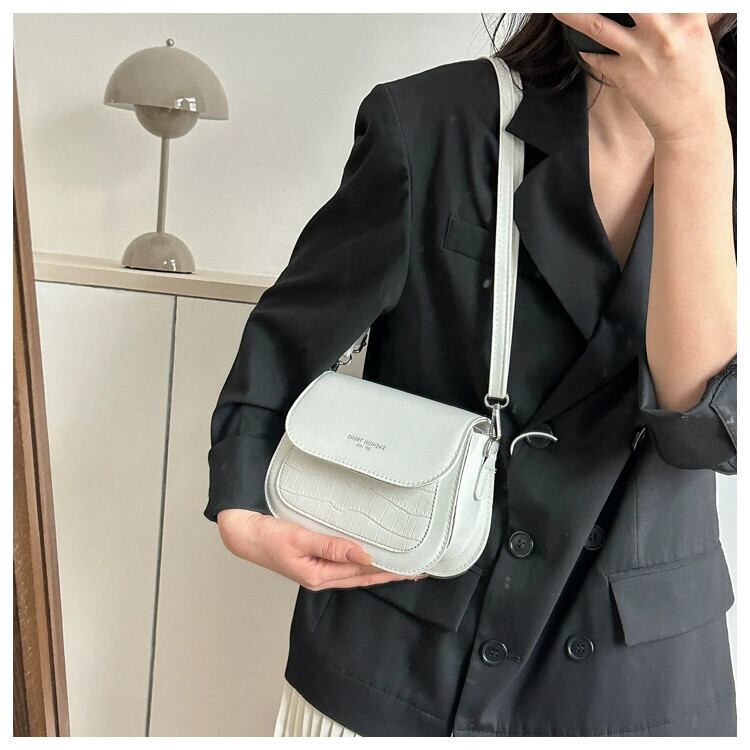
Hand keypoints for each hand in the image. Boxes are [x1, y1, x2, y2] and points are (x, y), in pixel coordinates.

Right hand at [216, 508, 427, 589]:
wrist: (244, 534)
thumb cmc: (268, 536)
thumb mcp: (299, 539)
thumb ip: (331, 547)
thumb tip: (364, 554)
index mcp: (321, 575)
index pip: (364, 574)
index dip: (390, 572)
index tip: (415, 568)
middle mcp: (323, 576)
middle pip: (364, 577)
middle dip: (391, 574)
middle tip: (420, 569)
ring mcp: (320, 569)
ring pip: (357, 572)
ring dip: (380, 568)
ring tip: (403, 563)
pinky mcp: (316, 560)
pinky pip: (347, 563)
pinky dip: (364, 561)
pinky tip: (372, 555)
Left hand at [552, 13, 728, 144]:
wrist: (691, 122)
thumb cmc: (698, 81)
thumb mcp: (696, 37)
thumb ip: (677, 17)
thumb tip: (655, 9)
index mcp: (688, 17)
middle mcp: (662, 30)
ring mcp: (638, 53)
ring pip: (596, 25)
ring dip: (573, 13)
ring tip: (557, 7)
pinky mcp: (622, 75)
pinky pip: (595, 57)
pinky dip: (588, 51)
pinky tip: (585, 48)